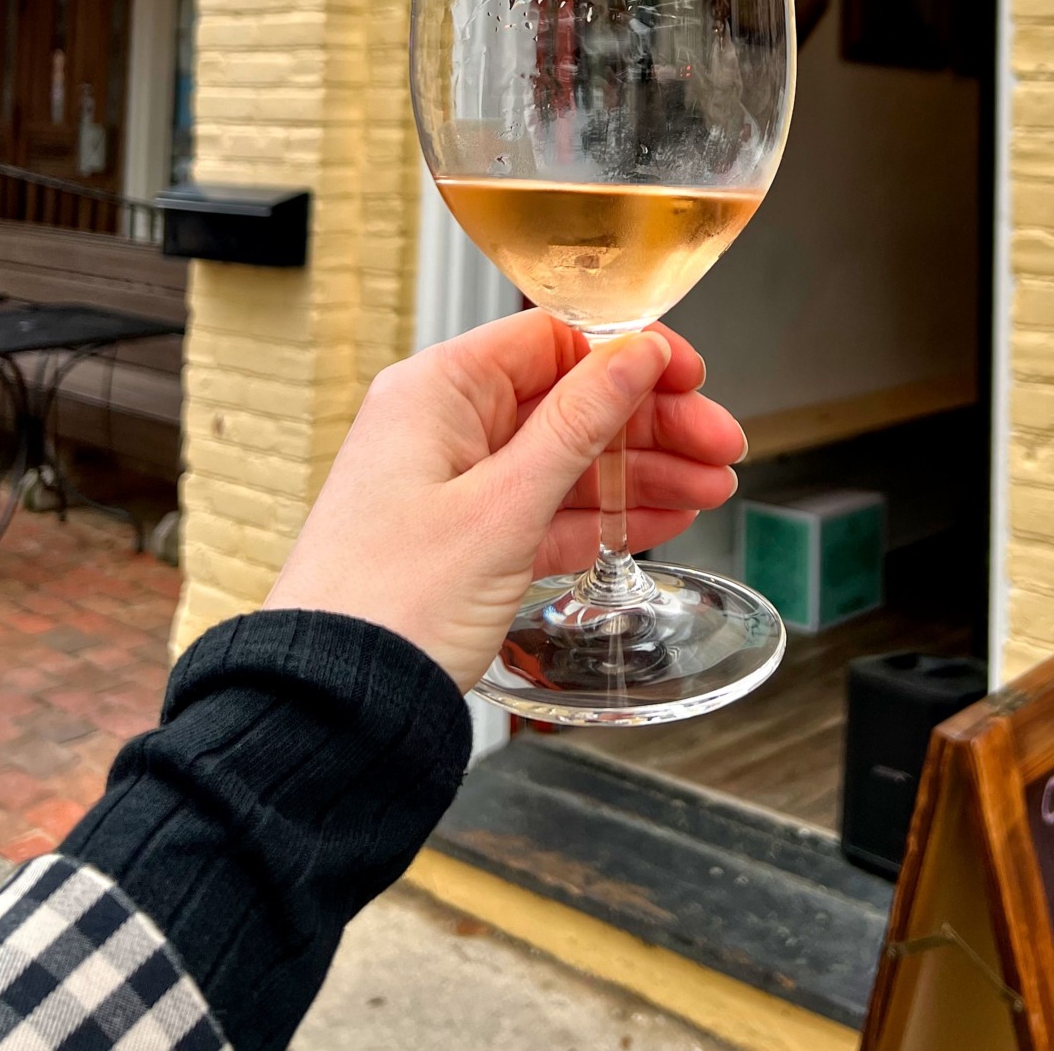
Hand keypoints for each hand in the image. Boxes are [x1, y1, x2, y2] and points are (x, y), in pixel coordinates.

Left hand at [266, 311, 744, 690]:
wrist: (333, 712)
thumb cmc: (388, 605)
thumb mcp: (503, 506)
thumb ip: (579, 424)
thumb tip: (635, 351)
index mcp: (436, 391)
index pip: (551, 339)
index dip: (628, 353)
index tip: (688, 376)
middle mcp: (444, 426)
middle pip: (571, 400)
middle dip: (652, 423)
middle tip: (720, 445)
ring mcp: (456, 485)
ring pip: (569, 459)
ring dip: (642, 471)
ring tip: (711, 487)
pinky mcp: (467, 539)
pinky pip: (550, 508)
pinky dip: (606, 513)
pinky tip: (663, 517)